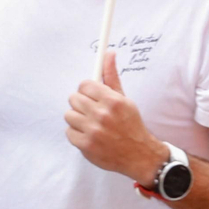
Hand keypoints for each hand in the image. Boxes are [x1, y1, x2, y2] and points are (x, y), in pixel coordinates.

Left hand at [64, 51, 166, 185]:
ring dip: (77, 119)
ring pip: (68, 115)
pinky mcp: (85, 145)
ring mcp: (93, 131)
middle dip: (81, 104)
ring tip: (90, 124)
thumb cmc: (130, 124)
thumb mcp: (124, 99)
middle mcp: (102, 115)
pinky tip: (89, 135)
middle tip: (92, 112)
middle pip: (74, 98)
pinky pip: (68, 132)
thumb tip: (108, 53)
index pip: (84, 85)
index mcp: (113, 101)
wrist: (140, 155)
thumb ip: (111, 77)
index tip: (92, 97)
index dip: (87, 91)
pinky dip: (76, 134)